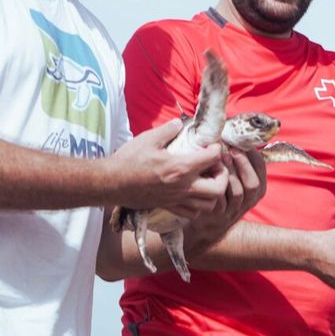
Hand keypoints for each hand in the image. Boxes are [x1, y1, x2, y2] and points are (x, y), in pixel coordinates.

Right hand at [109, 118, 227, 215]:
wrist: (110, 183)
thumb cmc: (128, 160)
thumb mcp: (148, 139)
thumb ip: (168, 130)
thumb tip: (180, 123)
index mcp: (179, 167)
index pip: (212, 158)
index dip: (217, 149)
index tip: (212, 145)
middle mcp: (182, 187)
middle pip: (218, 188)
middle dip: (223, 176)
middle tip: (216, 166)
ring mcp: (176, 199)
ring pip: (209, 205)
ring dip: (214, 192)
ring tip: (207, 180)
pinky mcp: (169, 207)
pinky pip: (193, 212)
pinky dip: (199, 205)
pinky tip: (194, 193)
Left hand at [184, 150, 265, 251]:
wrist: (209, 221)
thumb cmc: (223, 192)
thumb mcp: (237, 179)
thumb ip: (238, 161)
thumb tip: (235, 133)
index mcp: (257, 189)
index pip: (261, 170)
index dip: (252, 156)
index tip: (241, 144)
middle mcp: (249, 201)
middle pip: (253, 184)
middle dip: (243, 165)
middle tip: (232, 150)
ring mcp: (234, 209)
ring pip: (238, 192)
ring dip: (230, 175)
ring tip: (220, 160)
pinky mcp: (218, 214)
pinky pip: (219, 201)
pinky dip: (215, 187)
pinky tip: (208, 175)